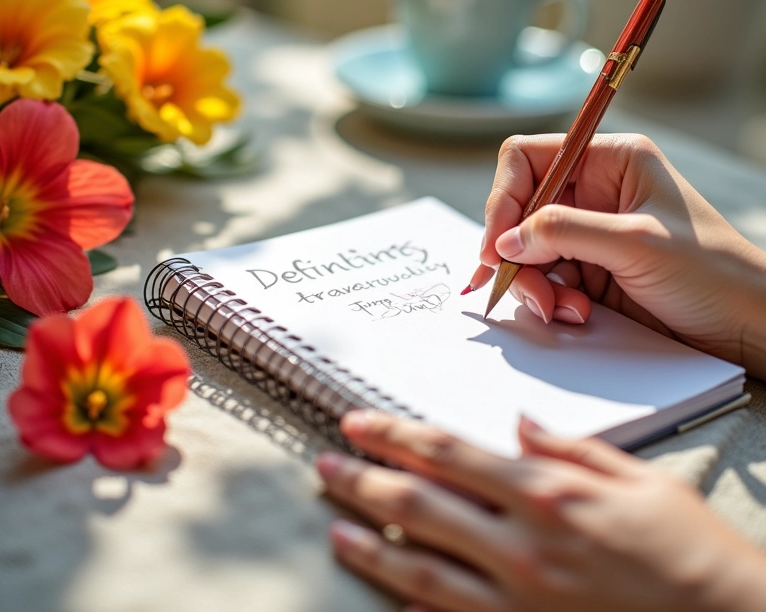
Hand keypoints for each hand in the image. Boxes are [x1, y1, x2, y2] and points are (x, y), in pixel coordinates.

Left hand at [318, 411, 765, 611]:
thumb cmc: (690, 552)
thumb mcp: (639, 479)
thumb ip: (571, 448)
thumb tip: (520, 423)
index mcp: (548, 492)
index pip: (450, 452)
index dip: (396, 434)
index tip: (360, 423)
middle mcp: (523, 543)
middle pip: (420, 501)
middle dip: (365, 477)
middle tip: (326, 461)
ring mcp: (518, 598)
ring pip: (418, 564)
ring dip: (368, 538)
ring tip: (333, 519)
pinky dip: (404, 596)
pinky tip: (379, 579)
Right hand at [471, 133, 765, 376]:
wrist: (745, 326)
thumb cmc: (713, 273)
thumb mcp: (636, 243)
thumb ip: (564, 232)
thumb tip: (505, 241)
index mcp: (610, 160)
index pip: (528, 159)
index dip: (505, 198)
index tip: (497, 243)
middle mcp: (594, 190)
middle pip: (521, 209)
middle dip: (516, 251)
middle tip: (521, 286)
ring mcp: (589, 231)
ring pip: (527, 248)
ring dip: (533, 282)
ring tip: (560, 309)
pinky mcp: (588, 268)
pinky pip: (544, 277)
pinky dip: (548, 298)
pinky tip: (574, 314)